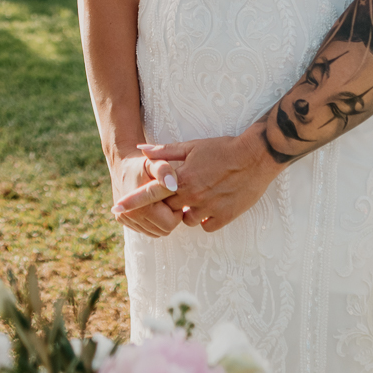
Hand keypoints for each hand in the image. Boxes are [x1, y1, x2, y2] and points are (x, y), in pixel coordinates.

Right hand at [107, 152, 184, 238]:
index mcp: (140, 206)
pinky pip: (145, 229)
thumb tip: (173, 184)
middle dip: (170, 217)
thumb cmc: (143, 162)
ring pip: (155, 232)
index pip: (170, 224)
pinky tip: (151, 205)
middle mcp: (130, 216)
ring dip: (161, 220)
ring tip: (160, 201)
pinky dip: (151, 221)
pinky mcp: (122, 219)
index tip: (174, 196)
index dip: (177, 211)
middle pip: (163, 230)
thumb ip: (165, 171)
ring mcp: (125, 219)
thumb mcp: (155, 163)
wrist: (122, 161)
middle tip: (168, 198)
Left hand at [120, 130, 277, 233]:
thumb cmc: (222, 148)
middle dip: (168, 204)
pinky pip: (206, 226)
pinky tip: (211, 206)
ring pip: (186, 220)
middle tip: (177, 193)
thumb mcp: (191, 146)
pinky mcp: (225, 217)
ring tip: (198, 196)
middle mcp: (193, 196)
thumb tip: (141, 150)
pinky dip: (205, 219)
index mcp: (182, 178)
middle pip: (168, 209)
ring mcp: (209, 208)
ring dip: (186, 212)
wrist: (256, 156)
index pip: (150, 193)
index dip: (132, 202)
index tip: (116, 209)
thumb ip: (164, 152)